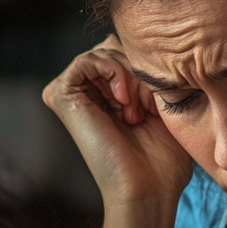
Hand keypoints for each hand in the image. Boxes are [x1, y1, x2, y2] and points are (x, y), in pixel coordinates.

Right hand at [43, 37, 192, 209]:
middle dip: (140, 69)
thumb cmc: (163, 157)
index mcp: (109, 91)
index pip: (130, 48)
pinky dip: (112, 73)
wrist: (147, 189)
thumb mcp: (166, 102)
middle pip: (117, 44)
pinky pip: (87, 59)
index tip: (160, 101)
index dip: (151, 66)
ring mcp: (73, 93)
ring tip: (137, 109)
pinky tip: (124, 101)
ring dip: (129, 75)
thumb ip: (154, 70)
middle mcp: (88, 90)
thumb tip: (155, 38)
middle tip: (149, 106)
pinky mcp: (61, 95)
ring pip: (104, 50)